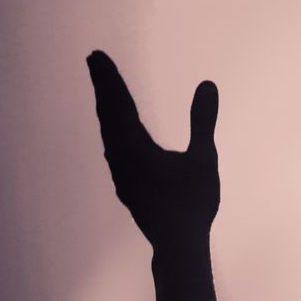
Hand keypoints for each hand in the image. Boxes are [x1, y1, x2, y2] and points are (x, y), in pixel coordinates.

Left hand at [87, 51, 219, 250]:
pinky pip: (113, 146)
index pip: (118, 103)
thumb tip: (207, 85)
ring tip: (105, 91)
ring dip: (107, 107)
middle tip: (94, 60)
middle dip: (102, 86)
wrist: (177, 244)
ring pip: (107, 131)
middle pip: (107, 113)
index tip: (95, 55)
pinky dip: (113, 128)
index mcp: (134, 147)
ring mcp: (119, 172)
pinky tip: (116, 134)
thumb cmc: (193, 202)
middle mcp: (119, 157)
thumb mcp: (204, 158)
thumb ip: (202, 120)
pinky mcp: (125, 183)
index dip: (108, 78)